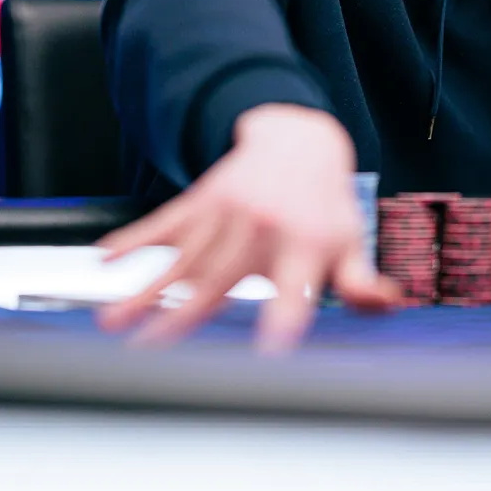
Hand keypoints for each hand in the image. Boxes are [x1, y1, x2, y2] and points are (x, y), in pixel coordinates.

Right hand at [95, 104, 397, 352]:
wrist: (297, 139)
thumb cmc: (324, 204)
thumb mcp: (348, 241)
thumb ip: (360, 282)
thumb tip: (386, 307)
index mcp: (301, 246)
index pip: (292, 291)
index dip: (282, 317)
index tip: (267, 350)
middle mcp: (259, 229)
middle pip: (216, 280)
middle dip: (179, 315)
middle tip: (147, 351)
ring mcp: (224, 213)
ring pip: (179, 259)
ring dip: (142, 289)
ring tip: (112, 320)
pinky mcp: (200, 200)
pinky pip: (162, 223)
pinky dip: (131, 240)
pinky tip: (104, 259)